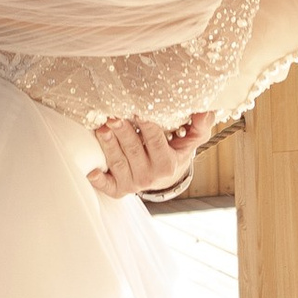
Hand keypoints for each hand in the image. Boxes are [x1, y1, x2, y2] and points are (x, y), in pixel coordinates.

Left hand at [89, 109, 213, 199]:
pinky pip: (108, 187)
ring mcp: (133, 183)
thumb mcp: (191, 140)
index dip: (147, 125)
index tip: (138, 110)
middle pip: (133, 151)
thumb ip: (200, 125)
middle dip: (123, 133)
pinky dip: (99, 181)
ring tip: (101, 129)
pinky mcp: (120, 189)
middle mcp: (150, 176)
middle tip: (113, 116)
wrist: (165, 176)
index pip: (155, 141)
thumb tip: (206, 108)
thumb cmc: (176, 151)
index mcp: (167, 164)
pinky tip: (91, 171)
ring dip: (108, 147)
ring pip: (118, 163)